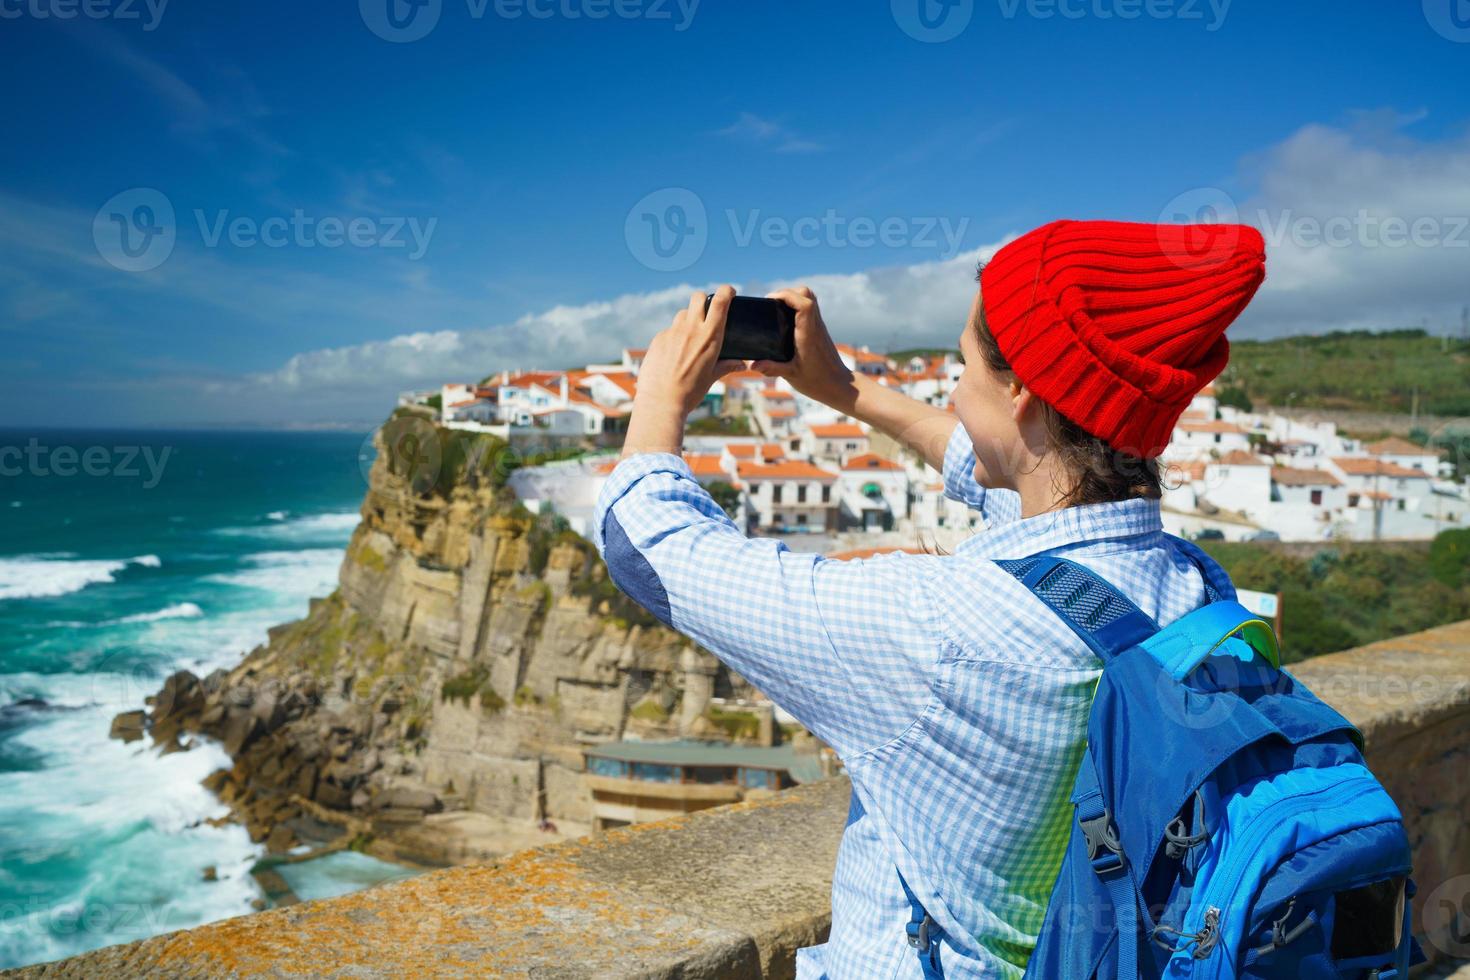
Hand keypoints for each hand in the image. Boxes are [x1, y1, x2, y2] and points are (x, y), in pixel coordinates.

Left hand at [632, 287, 745, 417]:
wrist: (661, 402)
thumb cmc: (690, 392)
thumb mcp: (712, 377)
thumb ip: (727, 366)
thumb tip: (743, 364)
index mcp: (710, 337)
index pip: (720, 301)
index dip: (726, 291)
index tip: (729, 292)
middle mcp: (691, 329)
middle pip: (698, 298)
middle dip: (704, 300)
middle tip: (707, 312)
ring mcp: (673, 332)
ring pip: (683, 314)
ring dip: (689, 319)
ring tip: (690, 337)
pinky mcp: (658, 339)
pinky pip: (669, 330)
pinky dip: (674, 336)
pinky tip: (674, 354)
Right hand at [755, 287, 855, 406]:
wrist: (839, 385)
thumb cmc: (817, 381)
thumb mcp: (791, 376)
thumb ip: (772, 368)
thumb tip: (752, 364)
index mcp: (808, 333)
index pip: (804, 303)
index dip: (786, 295)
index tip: (770, 299)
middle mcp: (815, 325)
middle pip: (806, 293)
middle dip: (787, 292)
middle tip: (770, 303)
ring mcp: (819, 326)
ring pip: (810, 297)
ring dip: (792, 296)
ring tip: (776, 307)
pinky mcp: (819, 329)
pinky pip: (810, 307)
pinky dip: (797, 305)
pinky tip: (785, 319)